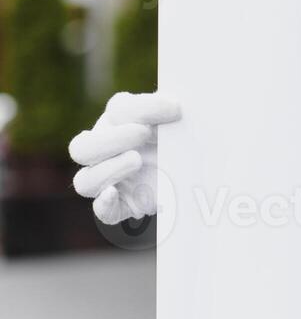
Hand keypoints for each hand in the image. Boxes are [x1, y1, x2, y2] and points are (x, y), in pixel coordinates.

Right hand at [69, 92, 180, 223]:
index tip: (176, 109)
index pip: (119, 109)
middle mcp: (106, 149)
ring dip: (108, 170)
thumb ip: (176, 111)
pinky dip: (104, 204)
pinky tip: (113, 193)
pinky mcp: (124, 205)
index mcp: (120, 118)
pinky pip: (103, 211)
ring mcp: (110, 180)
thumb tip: (178, 106)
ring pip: (84, 182)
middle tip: (143, 133)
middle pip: (81, 148)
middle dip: (111, 139)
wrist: (200, 164)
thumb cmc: (190, 134)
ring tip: (137, 160)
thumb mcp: (185, 119)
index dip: (145, 108)